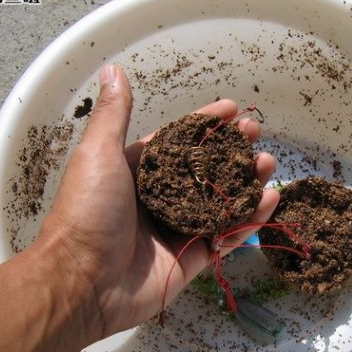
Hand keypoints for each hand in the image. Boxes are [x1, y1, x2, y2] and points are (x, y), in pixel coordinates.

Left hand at [40, 65, 278, 339]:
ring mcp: (178, 229)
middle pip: (207, 169)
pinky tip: (268, 201)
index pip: (180, 140)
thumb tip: (112, 70)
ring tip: (268, 164)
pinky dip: (249, 220)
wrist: (83, 280)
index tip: (231, 108)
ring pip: (222, 201)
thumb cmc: (89, 211)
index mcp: (140, 171)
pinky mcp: (193, 258)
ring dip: (247, 182)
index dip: (206, 124)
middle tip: (256, 134)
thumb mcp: (99, 154)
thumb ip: (113, 115)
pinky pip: (227, 235)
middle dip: (233, 150)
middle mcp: (162, 197)